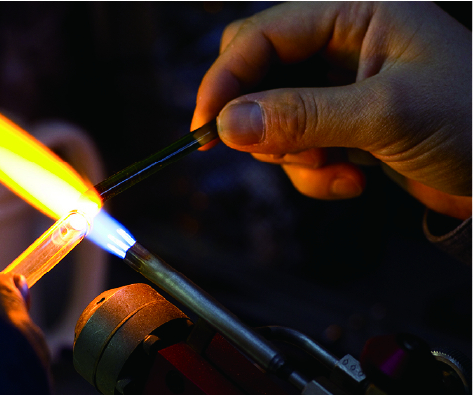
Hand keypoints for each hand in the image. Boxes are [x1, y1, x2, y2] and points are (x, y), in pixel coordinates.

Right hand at [192, 2, 470, 219]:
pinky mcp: (342, 126)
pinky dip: (315, 173)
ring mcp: (340, 87)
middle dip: (259, 118)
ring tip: (337, 169)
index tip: (207, 126)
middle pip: (258, 72)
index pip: (262, 35)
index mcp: (355, 13)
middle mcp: (342, 43)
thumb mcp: (385, 114)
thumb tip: (228, 124)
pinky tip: (353, 181)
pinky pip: (298, 148)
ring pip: (272, 117)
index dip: (226, 79)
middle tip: (269, 151)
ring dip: (293, 154)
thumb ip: (301, 116)